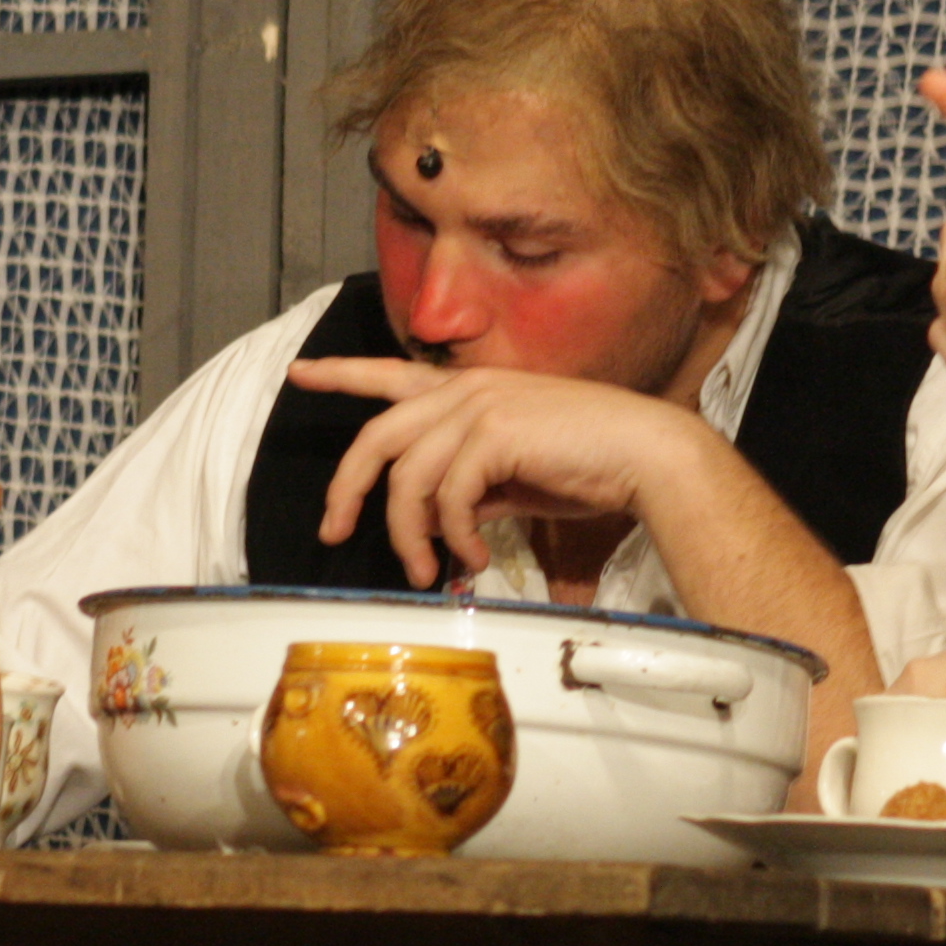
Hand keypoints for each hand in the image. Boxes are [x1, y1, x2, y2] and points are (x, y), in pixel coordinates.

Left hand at [288, 357, 708, 587]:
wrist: (645, 455)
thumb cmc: (589, 466)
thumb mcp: (514, 477)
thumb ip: (469, 488)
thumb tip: (433, 523)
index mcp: (469, 391)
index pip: (389, 375)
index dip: (341, 374)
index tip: (300, 375)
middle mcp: (466, 389)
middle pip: (376, 437)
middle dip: (347, 490)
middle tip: (335, 532)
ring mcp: (478, 407)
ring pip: (407, 478)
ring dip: (409, 536)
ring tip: (427, 572)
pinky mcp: (493, 433)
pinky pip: (447, 497)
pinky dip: (453, 538)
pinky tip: (472, 558)